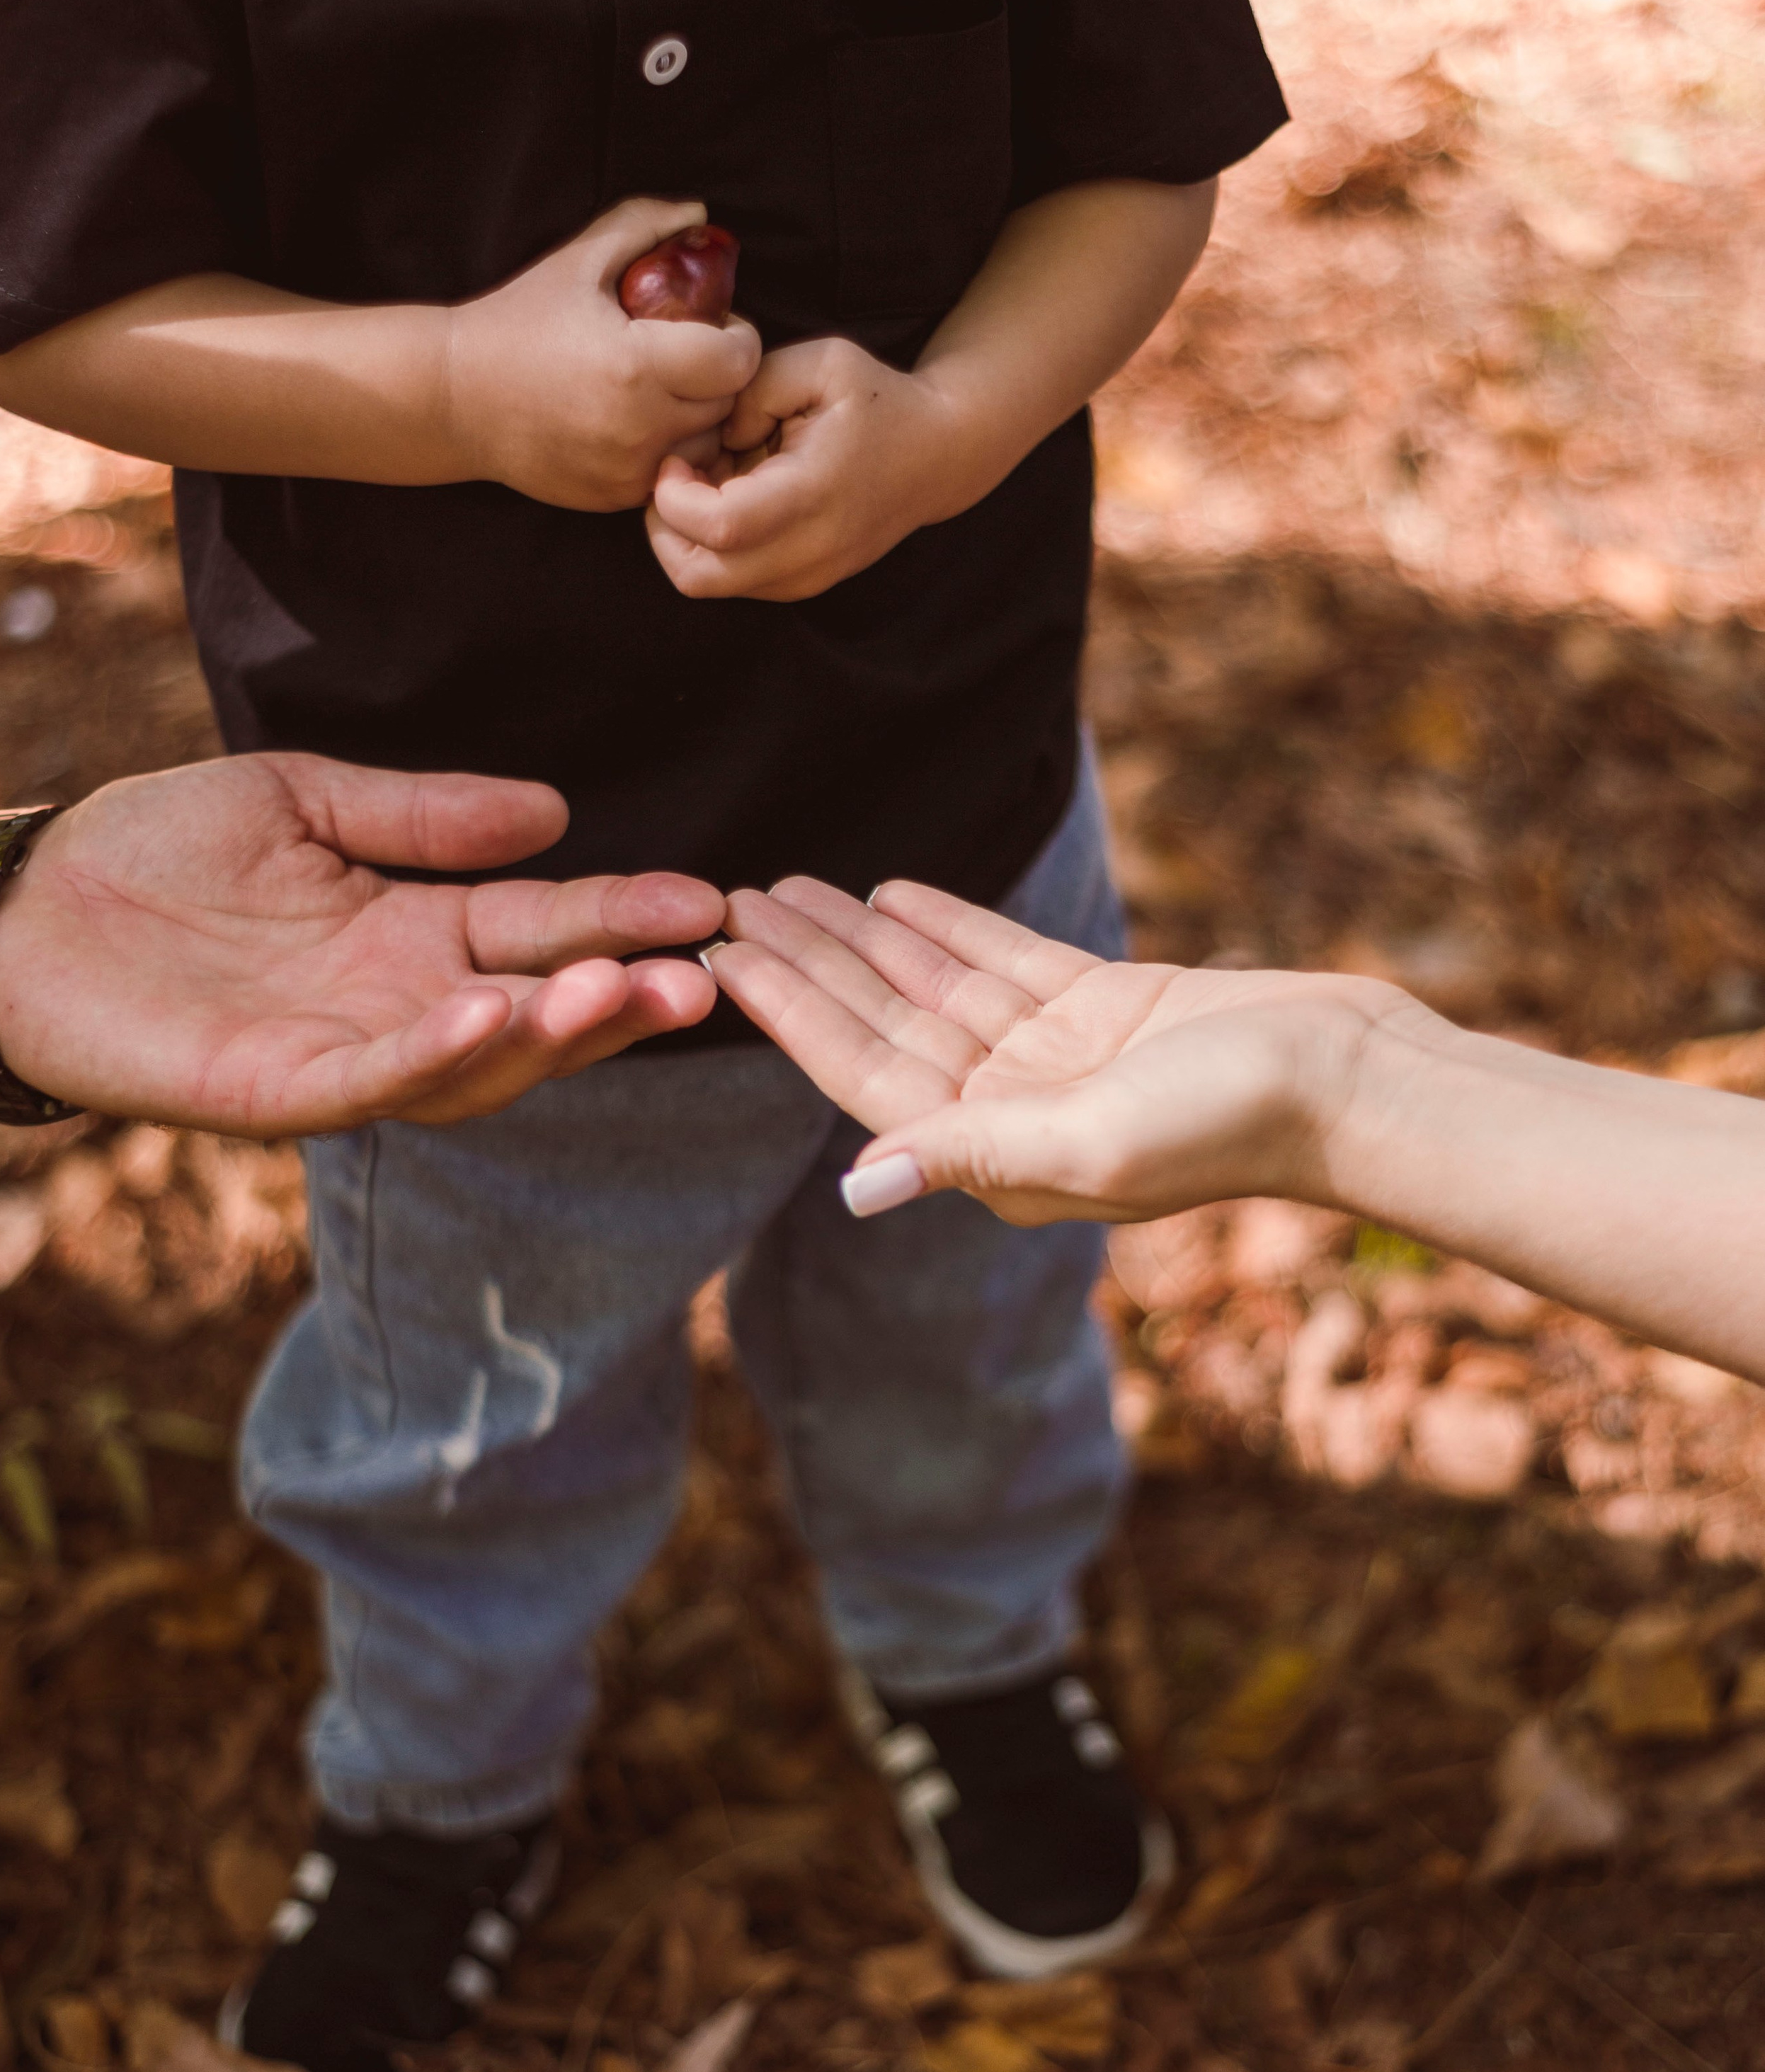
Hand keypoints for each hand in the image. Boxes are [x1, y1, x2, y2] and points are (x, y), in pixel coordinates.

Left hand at [0, 756, 725, 1134]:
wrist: (28, 904)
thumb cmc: (156, 851)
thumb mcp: (304, 800)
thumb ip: (423, 815)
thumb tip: (554, 812)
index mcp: (416, 933)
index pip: (546, 929)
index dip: (628, 918)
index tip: (711, 903)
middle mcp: (401, 1004)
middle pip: (538, 1012)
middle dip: (623, 998)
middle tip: (701, 974)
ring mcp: (347, 1054)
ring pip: (477, 1066)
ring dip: (551, 1034)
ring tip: (617, 990)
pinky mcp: (280, 1090)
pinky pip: (374, 1083)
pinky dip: (435, 1056)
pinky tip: (487, 1013)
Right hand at [446, 199, 762, 510]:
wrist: (454, 397)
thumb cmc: (517, 322)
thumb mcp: (578, 260)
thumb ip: (643, 227)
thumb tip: (700, 213)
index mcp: (638, 366)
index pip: (738, 360)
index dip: (737, 337)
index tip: (714, 325)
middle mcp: (640, 427)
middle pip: (728, 403)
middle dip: (720, 375)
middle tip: (691, 353)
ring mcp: (629, 470)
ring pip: (707, 446)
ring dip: (701, 418)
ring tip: (669, 390)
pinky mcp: (615, 497)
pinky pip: (674, 474)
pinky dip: (670, 450)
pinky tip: (641, 422)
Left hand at [644, 338, 963, 600]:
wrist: (938, 456)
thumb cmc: (877, 401)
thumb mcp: (820, 362)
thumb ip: (753, 388)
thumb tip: (716, 437)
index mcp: (813, 492)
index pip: (718, 527)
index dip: (673, 498)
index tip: (675, 460)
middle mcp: (811, 549)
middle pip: (698, 576)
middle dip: (664, 529)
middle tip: (674, 481)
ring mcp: (808, 576)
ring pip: (708, 584)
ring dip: (687, 539)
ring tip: (707, 486)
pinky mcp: (803, 585)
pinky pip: (732, 581)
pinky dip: (712, 548)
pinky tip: (730, 501)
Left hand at [709, 876, 1409, 1221]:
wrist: (1350, 1078)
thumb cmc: (1230, 1122)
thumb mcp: (1092, 1139)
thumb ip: (971, 1153)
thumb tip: (859, 1185)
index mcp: (995, 1159)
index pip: (864, 1074)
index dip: (790, 1014)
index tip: (721, 960)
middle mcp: (1012, 1113)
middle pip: (884, 1022)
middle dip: (809, 963)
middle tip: (732, 900)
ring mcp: (1055, 1059)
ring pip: (932, 985)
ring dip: (862, 937)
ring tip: (789, 885)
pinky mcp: (1102, 1008)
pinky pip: (1000, 959)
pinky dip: (944, 925)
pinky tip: (887, 893)